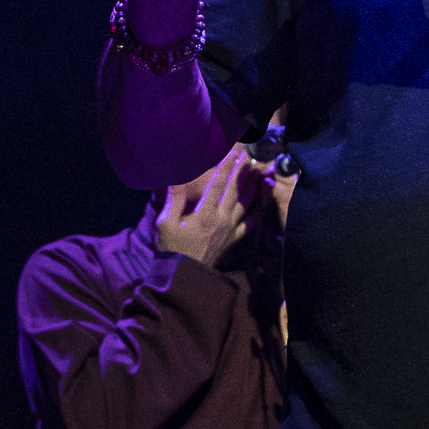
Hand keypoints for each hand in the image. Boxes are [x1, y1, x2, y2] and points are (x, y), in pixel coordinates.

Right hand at [157, 147, 256, 269]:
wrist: (184, 276)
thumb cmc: (171, 249)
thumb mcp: (166, 223)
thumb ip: (173, 199)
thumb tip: (176, 177)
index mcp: (205, 213)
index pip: (218, 183)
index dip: (226, 166)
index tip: (234, 151)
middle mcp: (221, 219)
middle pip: (236, 190)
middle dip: (243, 171)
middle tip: (251, 156)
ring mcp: (230, 230)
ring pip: (246, 205)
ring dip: (253, 188)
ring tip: (259, 173)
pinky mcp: (233, 240)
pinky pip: (249, 224)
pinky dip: (256, 212)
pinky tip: (262, 204)